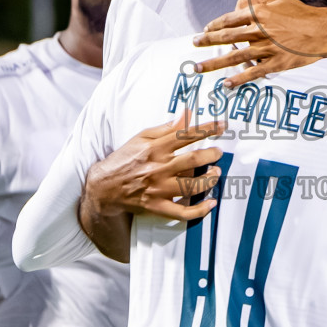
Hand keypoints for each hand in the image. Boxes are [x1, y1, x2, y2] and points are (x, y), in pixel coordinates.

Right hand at [80, 112, 225, 224]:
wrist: (104, 186)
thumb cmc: (124, 159)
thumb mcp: (142, 137)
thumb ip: (167, 127)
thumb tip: (188, 113)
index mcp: (155, 148)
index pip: (186, 135)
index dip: (207, 129)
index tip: (222, 127)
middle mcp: (158, 168)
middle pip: (192, 160)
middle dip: (211, 156)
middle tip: (218, 153)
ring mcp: (158, 189)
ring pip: (191, 186)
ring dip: (209, 180)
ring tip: (215, 174)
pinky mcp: (157, 207)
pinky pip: (182, 212)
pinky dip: (199, 210)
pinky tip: (211, 204)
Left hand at [191, 0, 326, 85]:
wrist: (325, 31)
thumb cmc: (302, 13)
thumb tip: (236, 5)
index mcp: (259, 13)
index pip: (229, 19)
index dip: (214, 24)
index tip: (204, 30)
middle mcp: (260, 30)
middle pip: (226, 37)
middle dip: (206, 41)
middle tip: (194, 45)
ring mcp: (267, 49)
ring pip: (234, 57)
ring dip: (213, 63)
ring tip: (197, 67)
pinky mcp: (276, 64)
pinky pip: (253, 72)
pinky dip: (238, 80)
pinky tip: (226, 84)